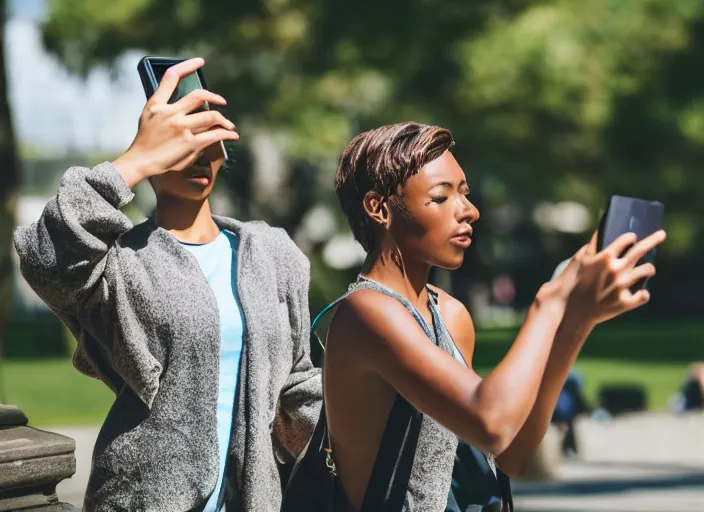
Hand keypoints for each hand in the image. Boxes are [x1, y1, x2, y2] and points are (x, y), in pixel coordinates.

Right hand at [114, 58, 238, 186]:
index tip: (200, 62)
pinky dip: (226, 134)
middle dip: (214, 97)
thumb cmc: (145, 142)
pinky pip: (214, 135)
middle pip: (199, 96)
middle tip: (222, 101)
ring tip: (229, 126)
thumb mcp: (148, 117)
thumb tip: (188, 105)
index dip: (187, 66)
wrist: (140, 162)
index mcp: (156, 104)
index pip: (172, 77)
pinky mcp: (190, 143)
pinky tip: (232, 135)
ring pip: (211, 116)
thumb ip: (165, 108)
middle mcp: (169, 112)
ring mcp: (180, 127)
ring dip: (224, 120)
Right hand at [556, 229, 665, 326]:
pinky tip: (640, 291)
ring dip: (648, 268)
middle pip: (641, 249)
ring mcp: (621, 287)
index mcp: (605, 257)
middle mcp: (616, 270)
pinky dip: (643, 293)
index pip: (626, 239)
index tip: (633, 237)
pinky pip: (644, 295)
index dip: (630, 237)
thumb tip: (605, 231)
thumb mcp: (579, 258)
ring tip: (648, 268)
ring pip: (647, 270)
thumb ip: (594, 244)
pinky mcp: (624, 303)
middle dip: (654, 239)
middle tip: (661, 234)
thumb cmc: (571, 280)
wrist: (566, 308)